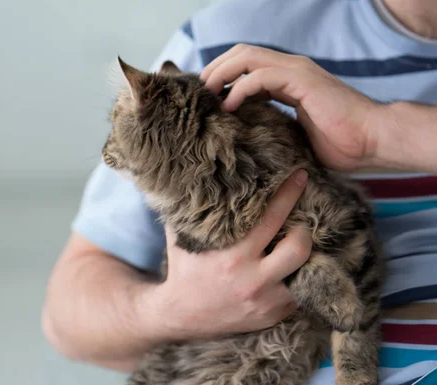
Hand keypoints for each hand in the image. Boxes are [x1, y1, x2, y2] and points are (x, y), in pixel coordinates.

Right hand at [145, 170, 311, 340]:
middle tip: (300, 221)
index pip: (271, 219)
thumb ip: (193, 212)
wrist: (180, 316)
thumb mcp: (181, 239)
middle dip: (304, 230)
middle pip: (300, 248)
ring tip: (297, 244)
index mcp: (233, 257)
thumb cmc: (183, 270)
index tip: (300, 177)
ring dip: (305, 257)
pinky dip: (296, 278)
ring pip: (306, 274)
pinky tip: (288, 268)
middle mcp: (254, 281)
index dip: (289, 195)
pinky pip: (298, 294)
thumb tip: (200, 180)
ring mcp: (266, 302)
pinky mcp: (272, 316)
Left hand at [201, 44, 382, 171]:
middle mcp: (290, 69)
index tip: (205, 98)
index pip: (246, 65)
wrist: (371, 142)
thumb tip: (242, 136)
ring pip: (246, 58)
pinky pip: (259, 77)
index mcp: (288, 79)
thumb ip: (270, 124)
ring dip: (220, 74)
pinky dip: (239, 89)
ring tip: (207, 96)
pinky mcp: (302, 80)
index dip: (222, 75)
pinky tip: (228, 107)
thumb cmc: (338, 144)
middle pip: (241, 54)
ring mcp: (296, 71)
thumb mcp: (293, 133)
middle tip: (199, 93)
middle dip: (215, 69)